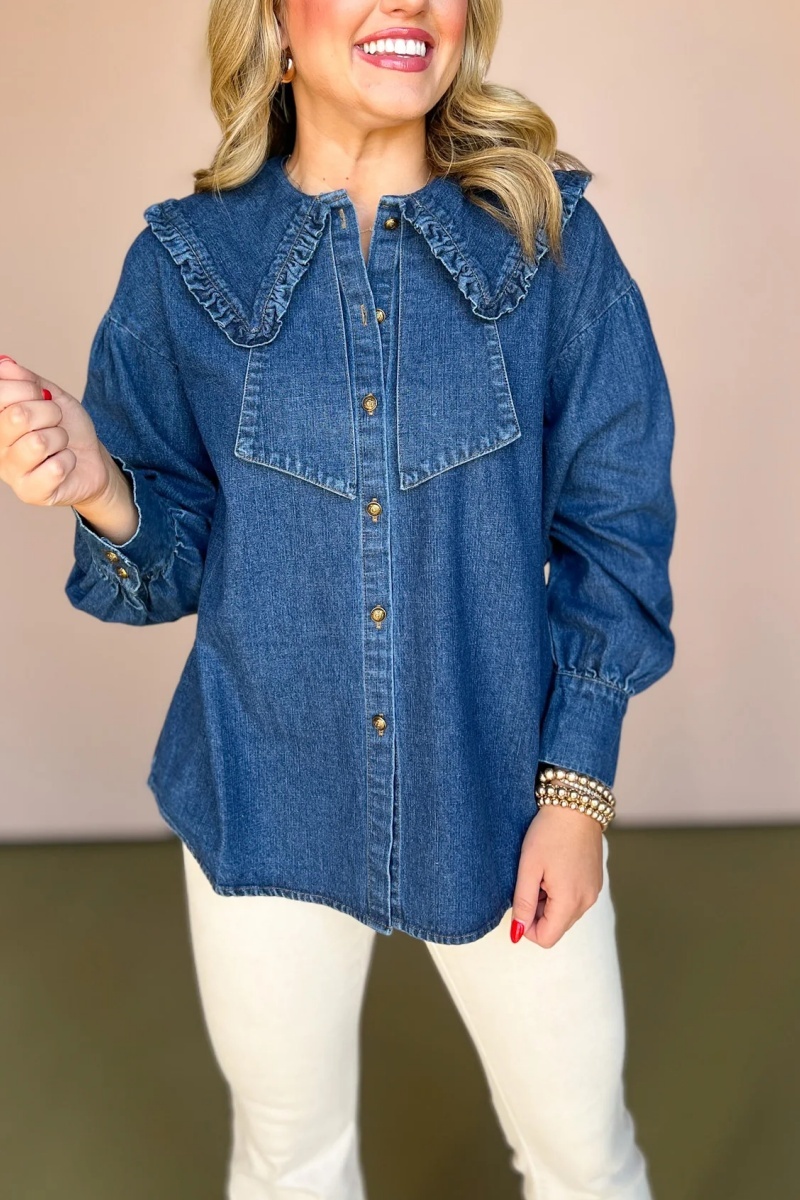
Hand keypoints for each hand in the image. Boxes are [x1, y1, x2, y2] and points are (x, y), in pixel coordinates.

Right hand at [0, 355, 112, 509]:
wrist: (90, 459)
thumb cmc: (66, 428)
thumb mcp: (49, 395)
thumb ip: (26, 379)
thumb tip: (5, 364)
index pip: (0, 392)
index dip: (28, 388)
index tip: (41, 396)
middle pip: (18, 415)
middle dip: (49, 413)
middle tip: (55, 422)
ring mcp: (11, 473)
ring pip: (39, 442)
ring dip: (60, 439)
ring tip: (60, 444)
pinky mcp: (30, 493)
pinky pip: (55, 468)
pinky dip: (68, 461)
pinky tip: (64, 464)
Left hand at [509, 803, 603, 947]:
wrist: (576, 804)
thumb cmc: (549, 832)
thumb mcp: (529, 867)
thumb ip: (522, 902)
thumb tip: (516, 932)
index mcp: (570, 900)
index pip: (546, 938)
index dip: (526, 927)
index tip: (519, 901)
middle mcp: (587, 901)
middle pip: (557, 927)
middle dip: (538, 913)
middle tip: (530, 881)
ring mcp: (594, 892)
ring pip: (565, 914)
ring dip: (549, 903)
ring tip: (542, 873)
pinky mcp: (595, 882)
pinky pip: (575, 900)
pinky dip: (561, 893)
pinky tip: (554, 868)